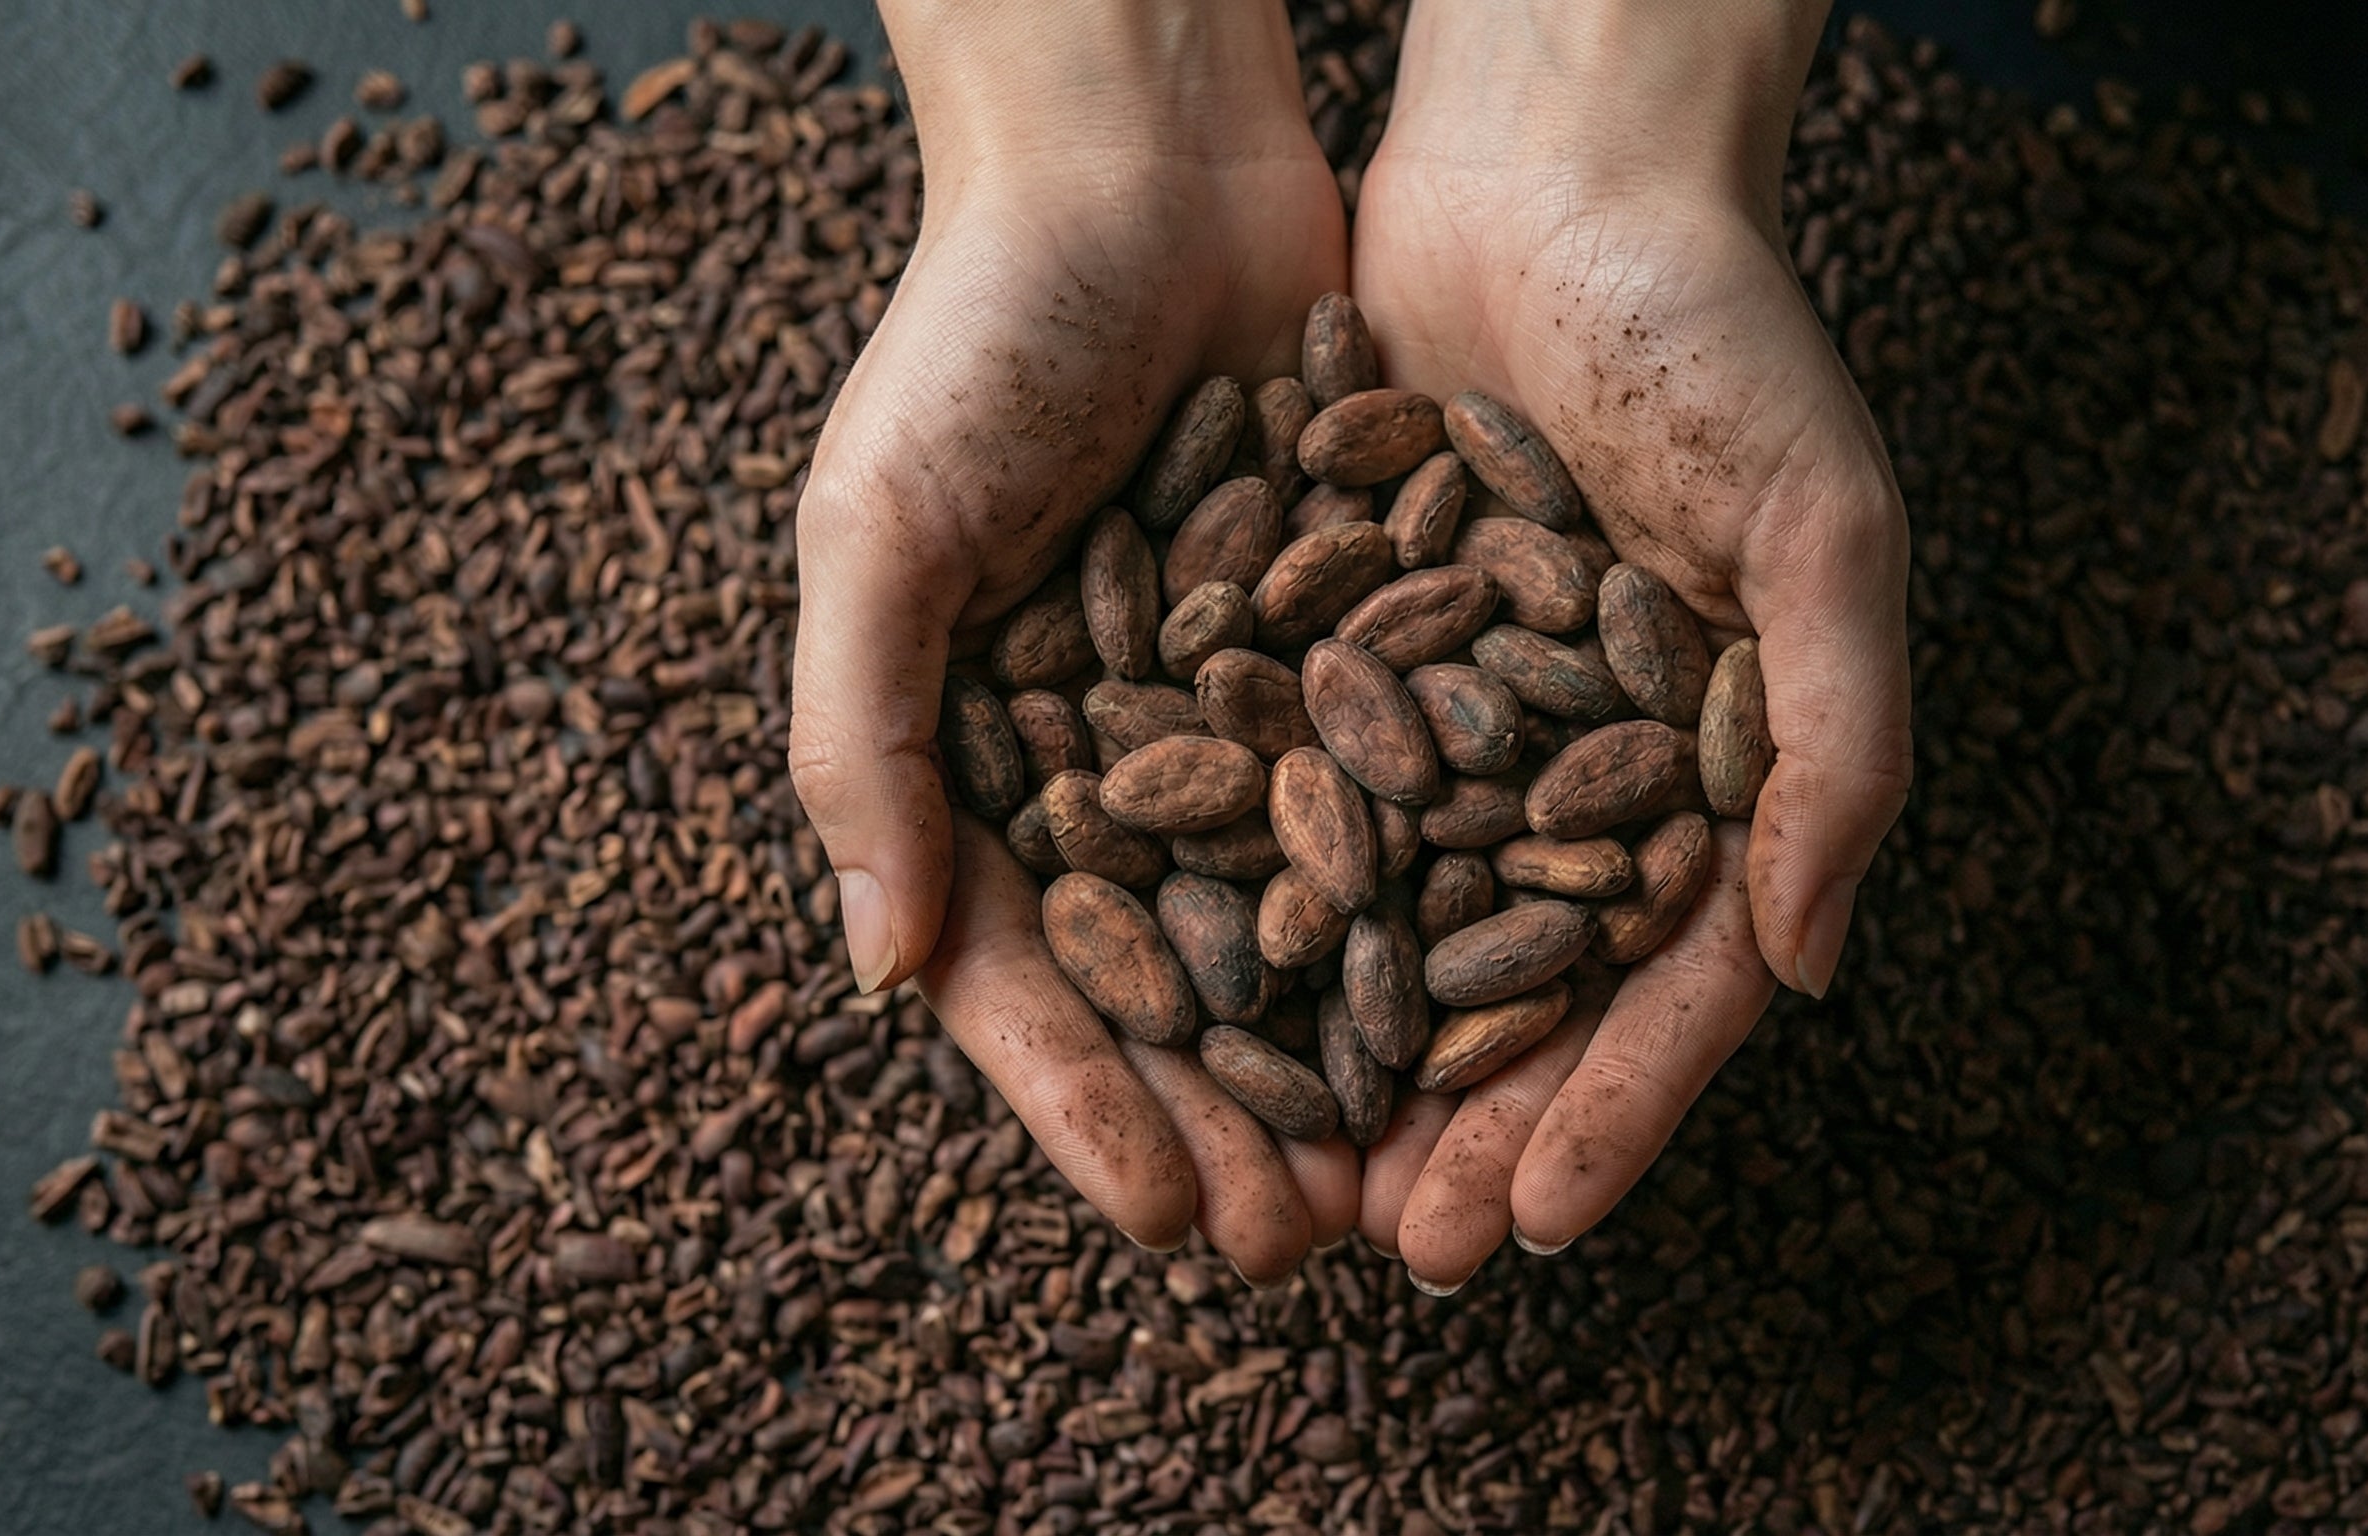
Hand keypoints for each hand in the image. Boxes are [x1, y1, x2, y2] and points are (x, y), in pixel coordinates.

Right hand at [789, 0, 1357, 1277]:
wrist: (1143, 162)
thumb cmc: (980, 330)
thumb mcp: (882, 526)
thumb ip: (871, 737)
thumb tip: (881, 965)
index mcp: (978, 763)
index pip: (1032, 979)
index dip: (1091, 1110)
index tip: (1167, 1221)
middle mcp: (1110, 761)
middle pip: (1178, 985)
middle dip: (1235, 1122)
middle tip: (1314, 1240)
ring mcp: (1235, 714)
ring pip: (1298, 922)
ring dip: (1346, 1053)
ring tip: (1409, 1168)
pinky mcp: (1348, 648)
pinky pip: (1393, 801)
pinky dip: (1434, 899)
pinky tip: (1496, 992)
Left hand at [1346, 0, 1911, 1287]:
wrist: (1550, 169)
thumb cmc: (1717, 332)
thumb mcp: (1820, 528)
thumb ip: (1838, 744)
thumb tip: (1810, 970)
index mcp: (1711, 770)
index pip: (1663, 982)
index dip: (1610, 1108)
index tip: (1533, 1222)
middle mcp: (1576, 769)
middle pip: (1516, 988)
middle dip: (1459, 1126)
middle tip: (1390, 1247)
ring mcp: (1455, 722)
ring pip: (1394, 927)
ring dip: (1344, 1060)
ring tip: (1287, 1176)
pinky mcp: (1340, 655)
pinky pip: (1292, 806)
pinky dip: (1252, 907)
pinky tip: (1197, 1000)